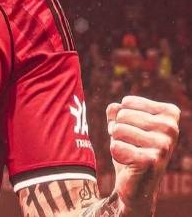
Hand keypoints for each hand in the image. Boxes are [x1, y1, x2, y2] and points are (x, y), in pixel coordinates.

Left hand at [107, 95, 179, 215]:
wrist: (137, 183)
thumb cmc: (131, 147)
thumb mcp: (123, 123)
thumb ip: (116, 110)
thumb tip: (114, 108)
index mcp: (169, 114)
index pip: (127, 102)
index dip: (121, 117)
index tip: (134, 131)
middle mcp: (171, 128)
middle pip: (122, 115)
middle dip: (118, 130)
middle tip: (131, 145)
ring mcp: (164, 145)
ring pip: (118, 129)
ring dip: (117, 142)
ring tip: (130, 153)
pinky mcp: (151, 161)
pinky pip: (116, 146)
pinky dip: (117, 154)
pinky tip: (129, 163)